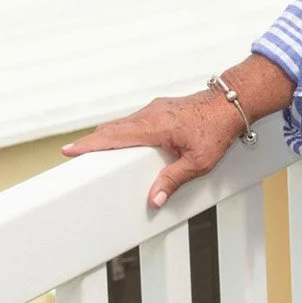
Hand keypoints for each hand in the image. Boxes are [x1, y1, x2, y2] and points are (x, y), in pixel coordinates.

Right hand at [62, 89, 247, 210]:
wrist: (232, 103)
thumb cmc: (218, 128)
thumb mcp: (198, 161)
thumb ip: (173, 180)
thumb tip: (154, 199)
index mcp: (155, 126)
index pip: (114, 136)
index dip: (90, 144)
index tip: (69, 150)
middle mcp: (151, 114)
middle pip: (113, 129)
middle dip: (93, 142)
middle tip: (75, 154)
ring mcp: (155, 109)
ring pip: (123, 123)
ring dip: (108, 135)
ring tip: (94, 151)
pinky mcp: (161, 109)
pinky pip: (134, 120)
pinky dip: (122, 131)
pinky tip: (122, 141)